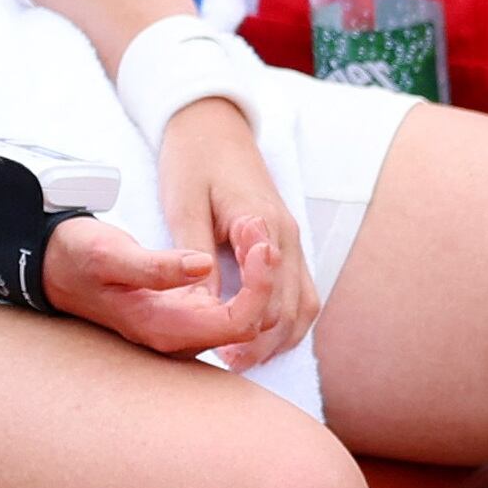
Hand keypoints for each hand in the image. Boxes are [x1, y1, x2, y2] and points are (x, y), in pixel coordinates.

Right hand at [40, 215, 270, 355]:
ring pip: (241, 316)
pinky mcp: (181, 314)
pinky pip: (230, 306)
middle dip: (264, 276)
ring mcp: (181, 329)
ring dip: (256, 275)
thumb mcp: (111, 254)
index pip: (237, 323)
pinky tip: (245, 243)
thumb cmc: (78, 257)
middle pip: (247, 322)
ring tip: (254, 229)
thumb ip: (156, 266)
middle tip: (257, 226)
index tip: (260, 242)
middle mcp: (178, 338)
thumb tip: (203, 266)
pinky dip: (245, 276)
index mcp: (165, 328)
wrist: (52, 265)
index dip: (258, 286)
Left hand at [157, 97, 319, 369]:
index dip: (246, 329)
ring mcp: (292, 241)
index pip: (268, 296)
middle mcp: (287, 237)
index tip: (220, 350)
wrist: (211, 124)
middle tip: (225, 362)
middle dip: (262, 342)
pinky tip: (257, 337)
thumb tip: (200, 307)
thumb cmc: (192, 162)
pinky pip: (302, 295)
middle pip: (291, 309)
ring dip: (278, 337)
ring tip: (240, 358)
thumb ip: (195, 256)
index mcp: (263, 225)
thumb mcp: (184, 207)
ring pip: (304, 308)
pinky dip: (287, 323)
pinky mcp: (287, 245)